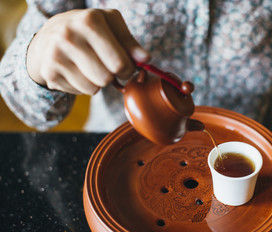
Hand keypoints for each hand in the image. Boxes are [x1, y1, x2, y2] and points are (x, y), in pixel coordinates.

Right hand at [26, 9, 149, 94]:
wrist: (48, 36)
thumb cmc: (87, 30)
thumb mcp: (110, 25)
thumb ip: (129, 42)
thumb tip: (145, 59)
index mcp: (89, 21)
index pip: (119, 62)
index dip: (128, 70)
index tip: (126, 67)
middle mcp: (69, 36)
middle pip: (106, 78)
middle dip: (112, 77)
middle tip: (107, 68)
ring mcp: (56, 55)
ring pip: (93, 88)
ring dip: (98, 83)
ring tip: (90, 67)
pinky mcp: (49, 73)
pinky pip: (80, 92)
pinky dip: (84, 86)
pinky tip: (77, 72)